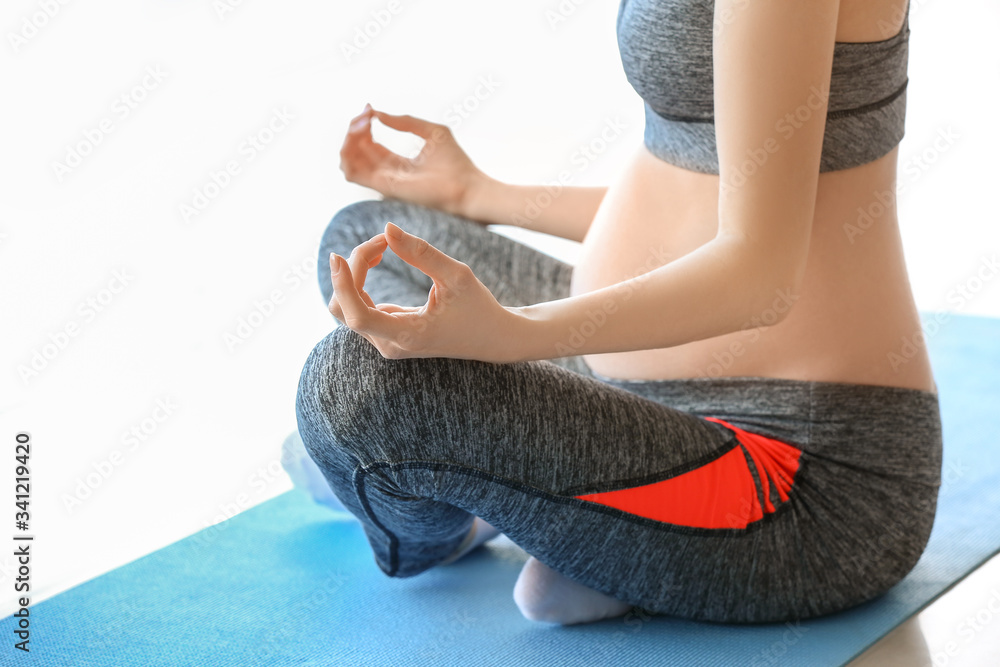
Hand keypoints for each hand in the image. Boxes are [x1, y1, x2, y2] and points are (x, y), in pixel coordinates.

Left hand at [327, 221, 523, 361]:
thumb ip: (421, 253)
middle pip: (344, 308)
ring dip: (355, 272)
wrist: (490, 337)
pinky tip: (379, 256)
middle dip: (352, 269)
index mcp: (408, 335)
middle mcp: (390, 344)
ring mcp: (385, 341)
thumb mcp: (457, 276)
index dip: (342, 286)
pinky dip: (360, 278)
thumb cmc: (477, 307)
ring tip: (381, 246)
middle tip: (381, 241)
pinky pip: (358, 305)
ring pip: (346, 306)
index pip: (358, 317)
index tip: (337, 256)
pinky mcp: (385, 332)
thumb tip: (387, 228)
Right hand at [339, 103, 487, 218]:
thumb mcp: (431, 132)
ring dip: (349, 139)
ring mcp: (385, 182)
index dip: (364, 125)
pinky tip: (360, 135)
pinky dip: (348, 154)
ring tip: (362, 123)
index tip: (370, 108)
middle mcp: (388, 174)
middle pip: (356, 152)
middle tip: (366, 113)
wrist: (468, 188)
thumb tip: (378, 114)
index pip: (370, 145)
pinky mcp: (385, 187)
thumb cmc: (456, 163)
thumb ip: (405, 122)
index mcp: (399, 163)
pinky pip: (353, 173)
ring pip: (350, 162)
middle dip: (355, 128)